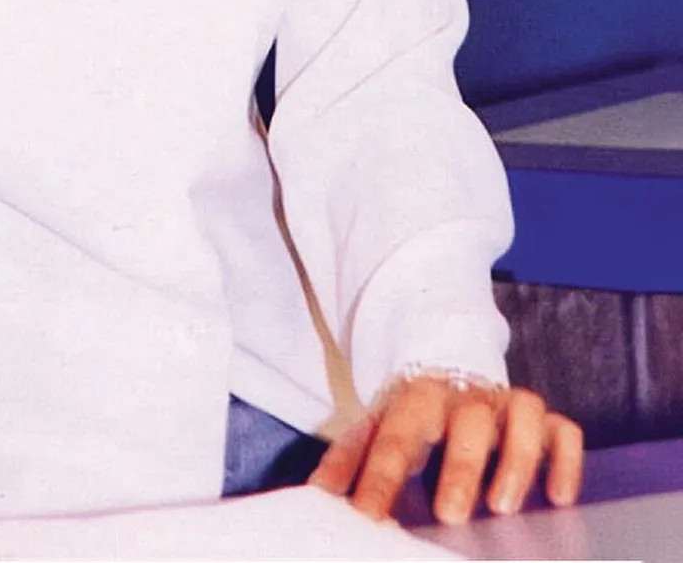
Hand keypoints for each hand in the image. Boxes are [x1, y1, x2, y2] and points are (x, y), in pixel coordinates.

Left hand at [309, 375, 583, 524]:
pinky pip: (562, 429)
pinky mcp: (541, 418)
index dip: (381, 478)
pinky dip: (564, 459)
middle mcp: (465, 396)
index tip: (369, 517)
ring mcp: (506, 404)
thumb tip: (318, 494)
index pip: (397, 437)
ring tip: (503, 506)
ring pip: (523, 414)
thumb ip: (350, 459)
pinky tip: (559, 496)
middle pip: (468, 420)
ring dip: (516, 459)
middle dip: (461, 467)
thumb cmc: (411, 414)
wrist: (448, 367)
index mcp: (417, 398)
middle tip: (451, 514)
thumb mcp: (376, 426)